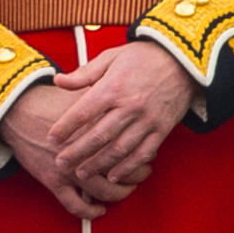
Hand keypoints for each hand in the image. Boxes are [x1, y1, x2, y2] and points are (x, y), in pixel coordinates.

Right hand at [0, 85, 148, 219]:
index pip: (128, 145)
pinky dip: (90, 212)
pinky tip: (98, 209)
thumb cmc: (45, 100)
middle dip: (137, 173)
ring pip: (104, 191)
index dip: (142, 150)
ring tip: (125, 190)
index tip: (147, 149)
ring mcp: (69, 169)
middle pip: (122, 170)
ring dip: (120, 193)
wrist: (15, 111)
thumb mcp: (79, 92)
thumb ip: (104, 98)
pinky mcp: (54, 181)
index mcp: (93, 128)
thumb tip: (124, 100)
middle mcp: (84, 151)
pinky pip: (77, 205)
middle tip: (143, 171)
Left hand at [50, 41, 196, 184]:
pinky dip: (128, 167)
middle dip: (77, 152)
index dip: (65, 127)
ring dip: (99, 164)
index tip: (51, 138)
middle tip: (60, 163)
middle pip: (99, 135)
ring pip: (120, 148)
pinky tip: (113, 175)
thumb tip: (57, 81)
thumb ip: (84, 73)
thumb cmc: (141, 57)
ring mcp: (148, 120)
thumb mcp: (111, 57)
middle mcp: (130, 106)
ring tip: (82, 174)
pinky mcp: (162, 129)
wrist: (182, 60)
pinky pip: (144, 153)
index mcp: (114, 87)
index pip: (83, 111)